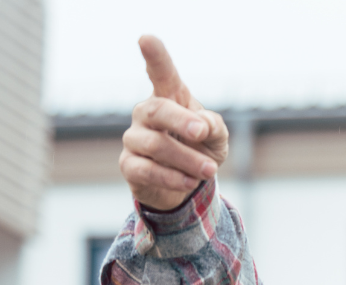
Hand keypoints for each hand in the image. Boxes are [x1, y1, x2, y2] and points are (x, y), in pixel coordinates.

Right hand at [120, 36, 228, 209]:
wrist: (186, 184)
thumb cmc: (200, 149)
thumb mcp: (217, 138)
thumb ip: (213, 127)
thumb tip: (201, 125)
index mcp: (169, 98)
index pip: (160, 73)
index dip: (154, 56)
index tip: (146, 38)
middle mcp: (146, 114)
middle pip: (157, 110)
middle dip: (181, 121)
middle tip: (202, 133)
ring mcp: (134, 138)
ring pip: (155, 145)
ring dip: (187, 159)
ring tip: (210, 170)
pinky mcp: (129, 165)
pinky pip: (147, 170)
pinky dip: (172, 177)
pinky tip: (190, 182)